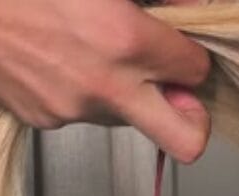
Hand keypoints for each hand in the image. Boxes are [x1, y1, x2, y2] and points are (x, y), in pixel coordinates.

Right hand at [0, 0, 211, 162]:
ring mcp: (72, 109)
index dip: (193, 57)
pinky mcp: (41, 120)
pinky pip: (81, 114)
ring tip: (89, 52)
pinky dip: (80, 91)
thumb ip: (154, 3)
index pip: (197, 72)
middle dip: (192, 122)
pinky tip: (55, 58)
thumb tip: (187, 13)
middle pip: (185, 140)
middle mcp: (105, 86)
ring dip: (125, 92)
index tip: (181, 48)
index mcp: (126, 41)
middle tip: (179, 95)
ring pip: (127, 118)